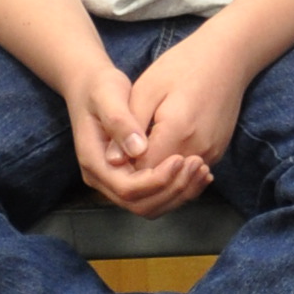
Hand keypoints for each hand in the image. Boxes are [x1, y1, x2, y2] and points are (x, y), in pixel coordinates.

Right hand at [61, 60, 207, 214]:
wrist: (91, 87)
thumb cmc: (100, 88)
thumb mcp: (108, 97)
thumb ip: (120, 123)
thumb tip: (138, 150)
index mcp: (94, 162)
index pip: (128, 189)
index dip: (157, 180)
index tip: (180, 159)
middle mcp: (103, 178)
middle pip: (141, 205)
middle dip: (172, 190)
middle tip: (198, 166)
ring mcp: (116, 181)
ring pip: (151, 205)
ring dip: (180, 193)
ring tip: (203, 170)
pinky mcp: (131, 177)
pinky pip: (156, 196)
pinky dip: (179, 189)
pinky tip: (200, 172)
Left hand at [121, 27, 252, 187]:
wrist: (227, 57)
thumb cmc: (182, 66)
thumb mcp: (146, 90)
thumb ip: (128, 127)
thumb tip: (111, 161)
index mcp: (177, 132)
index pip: (143, 173)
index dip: (124, 171)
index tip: (112, 156)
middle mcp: (199, 149)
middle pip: (162, 183)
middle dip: (139, 179)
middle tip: (121, 160)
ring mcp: (212, 152)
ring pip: (178, 181)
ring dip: (157, 176)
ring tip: (138, 158)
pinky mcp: (218, 151)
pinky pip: (190, 172)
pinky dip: (174, 170)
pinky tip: (160, 153)